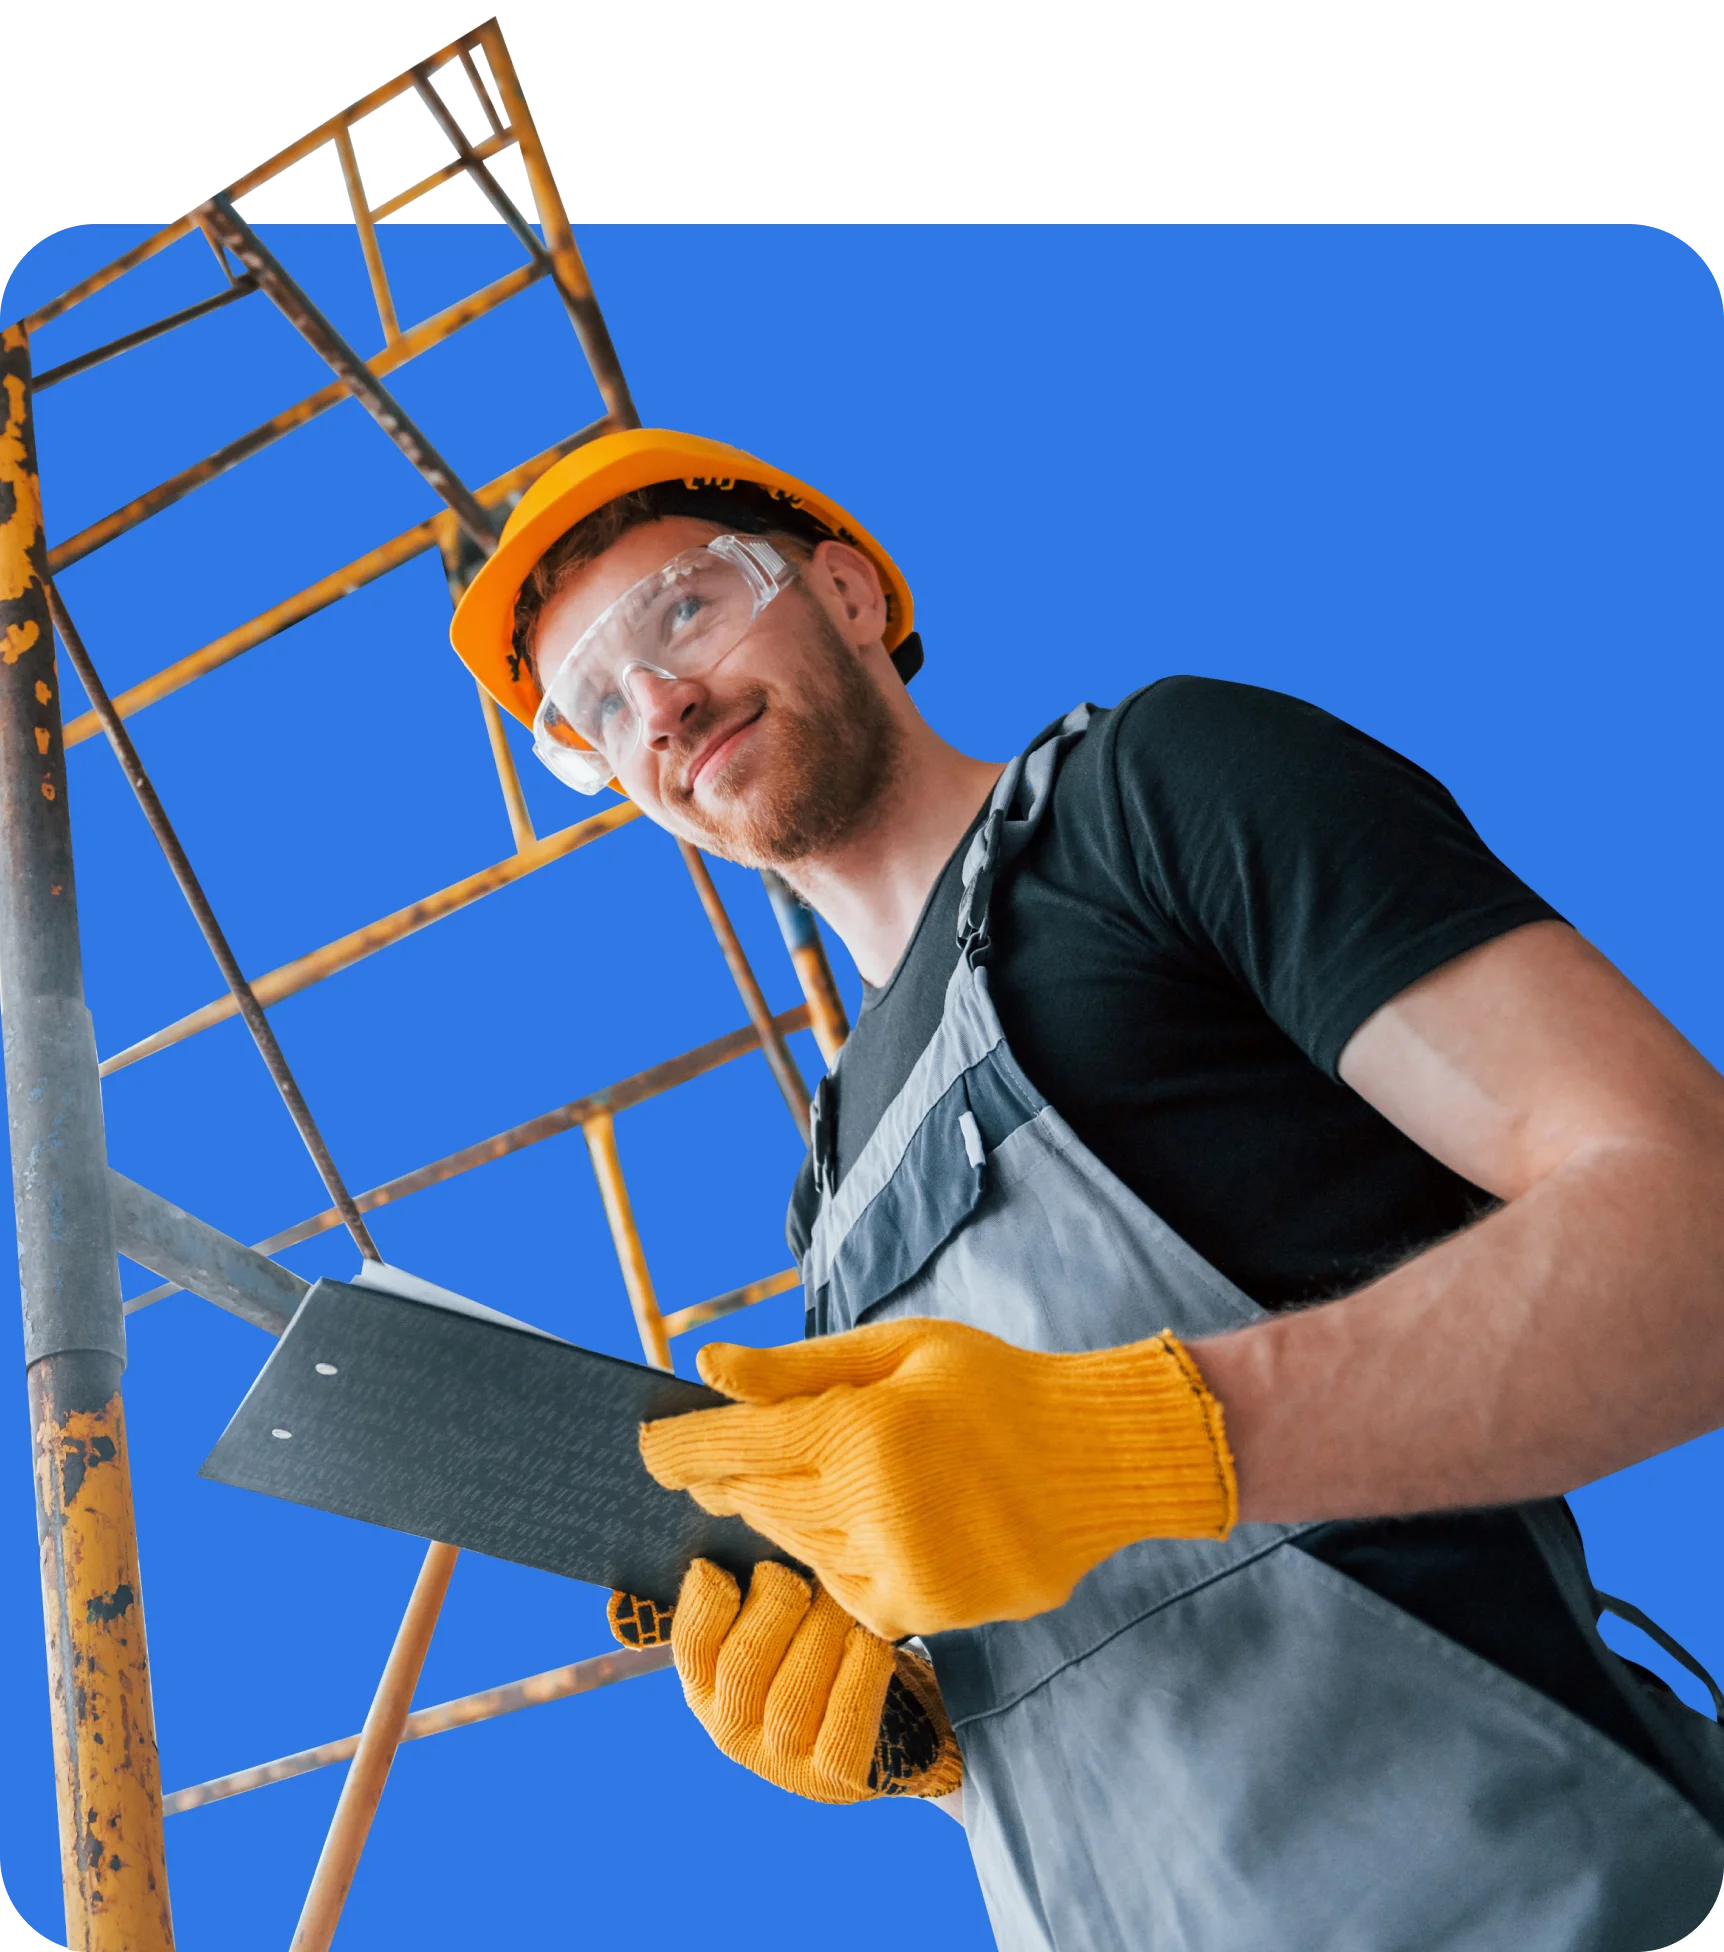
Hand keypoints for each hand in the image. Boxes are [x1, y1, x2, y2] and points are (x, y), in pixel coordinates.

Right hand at [607, 1561, 960, 1802]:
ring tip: (846, 1591)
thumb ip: (744, 1582)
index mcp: (704, 1688)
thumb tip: (721, 1512)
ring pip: (797, 1685)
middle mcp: (732, 1733)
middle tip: (807, 1568)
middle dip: (781, 1599)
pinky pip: (848, 1711)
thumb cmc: (821, 1645)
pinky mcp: (836, 1777)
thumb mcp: (775, 1617)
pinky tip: (873, 1634)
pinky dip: (862, 1662)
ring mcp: (784, 1762)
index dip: (709, 1597)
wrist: (893, 1724)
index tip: (733, 1561)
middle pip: (747, 1659)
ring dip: (828, 1625)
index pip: (690, 1644)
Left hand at [639, 1317, 1235, 1640]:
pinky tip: (861, 1521)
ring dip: (782, 1515)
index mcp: (863, 1429)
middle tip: (709, 1463)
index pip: (736, 1445)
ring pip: (795, 1548)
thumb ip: (798, 1367)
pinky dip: (833, 1558)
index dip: (680, 1448)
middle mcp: (871, 1508)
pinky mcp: (921, 1612)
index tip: (644, 1446)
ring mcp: (896, 1569)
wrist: (1098, 1461)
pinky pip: (841, 1590)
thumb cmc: (994, 1385)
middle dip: (727, 1480)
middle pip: (757, 1500)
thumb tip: (708, 1367)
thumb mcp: (900, 1348)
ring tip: (810, 1479)